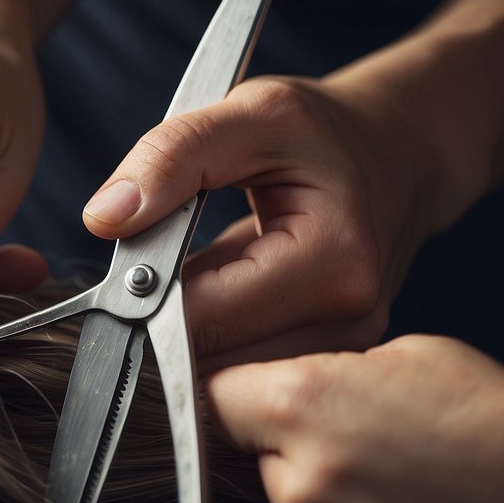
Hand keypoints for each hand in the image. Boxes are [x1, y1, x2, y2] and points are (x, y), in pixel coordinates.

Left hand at [82, 76, 429, 368]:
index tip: (131, 266)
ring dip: (193, 344)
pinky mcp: (330, 365)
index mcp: (333, 262)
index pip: (202, 321)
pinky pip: (249, 383)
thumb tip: (106, 218)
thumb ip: (172, 157)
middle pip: (213, 369)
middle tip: (162, 272)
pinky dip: (220, 348)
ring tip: (201, 282)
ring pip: (227, 389)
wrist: (397, 156)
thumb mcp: (250, 113)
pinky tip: (225, 304)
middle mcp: (349, 322)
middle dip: (167, 328)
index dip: (145, 300)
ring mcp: (344, 353)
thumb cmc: (323, 133)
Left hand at [206, 335, 503, 502]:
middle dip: (294, 452)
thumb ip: (330, 373)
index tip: (253, 401)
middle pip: (255, 466)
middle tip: (365, 444)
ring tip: (395, 492)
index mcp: (303, 410)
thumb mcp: (412, 355)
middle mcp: (298, 491)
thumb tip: (290, 391)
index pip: (213, 398)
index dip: (239, 397)